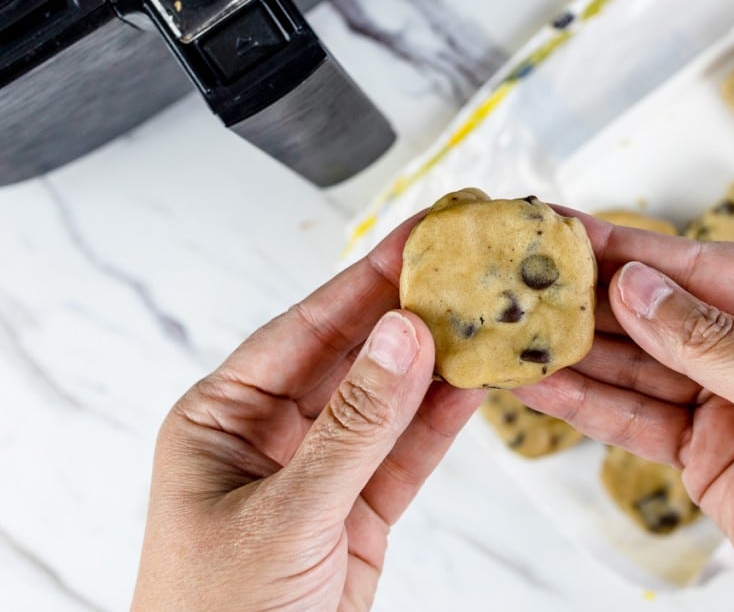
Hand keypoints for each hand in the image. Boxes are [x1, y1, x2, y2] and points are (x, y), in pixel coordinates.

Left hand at [133, 217, 483, 610]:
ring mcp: (321, 471)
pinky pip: (408, 453)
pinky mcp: (361, 511)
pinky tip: (480, 383)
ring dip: (438, 363)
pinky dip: (444, 421)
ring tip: (490, 315)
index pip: (305, 329)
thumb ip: (353, 426)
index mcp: (223, 416)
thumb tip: (403, 335)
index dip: (366, 280)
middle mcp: (272, 433)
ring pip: (390, 402)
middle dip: (410, 313)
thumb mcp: (284, 514)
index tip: (420, 237)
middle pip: (354, 357)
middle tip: (468, 266)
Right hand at [516, 214, 733, 610]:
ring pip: (637, 365)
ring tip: (514, 332)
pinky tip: (542, 387)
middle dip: (591, 299)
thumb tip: (637, 290)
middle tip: (521, 276)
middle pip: (661, 312)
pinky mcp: (700, 446)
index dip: (630, 250)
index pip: (704, 268)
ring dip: (577, 353)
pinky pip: (635, 417)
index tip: (565, 230)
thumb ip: (717, 347)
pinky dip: (588, 404)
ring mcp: (727, 396)